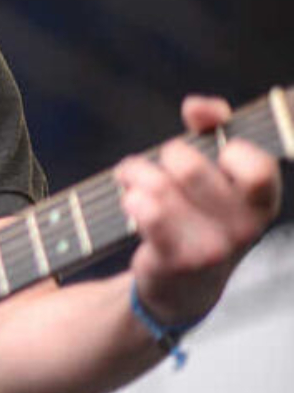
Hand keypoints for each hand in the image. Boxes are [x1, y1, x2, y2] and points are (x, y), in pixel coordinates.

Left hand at [118, 95, 281, 326]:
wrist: (184, 285)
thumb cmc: (199, 213)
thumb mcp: (216, 170)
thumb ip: (213, 127)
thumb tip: (197, 107)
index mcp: (262, 201)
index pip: (256, 165)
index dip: (227, 150)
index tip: (213, 153)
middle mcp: (244, 227)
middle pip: (187, 165)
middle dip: (165, 156)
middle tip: (161, 166)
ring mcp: (213, 247)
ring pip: (157, 184)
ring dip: (136, 174)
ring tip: (135, 182)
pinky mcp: (177, 259)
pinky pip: (145, 210)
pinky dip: (130, 196)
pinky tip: (131, 202)